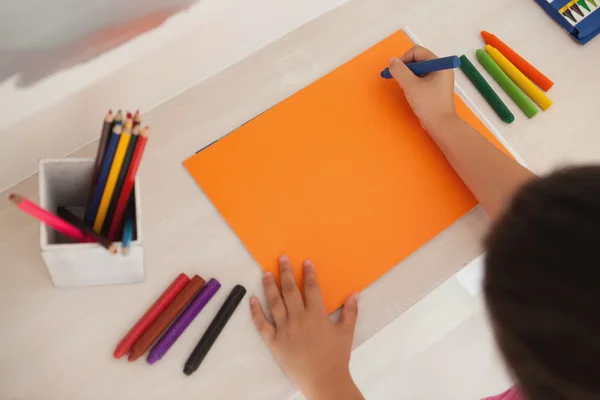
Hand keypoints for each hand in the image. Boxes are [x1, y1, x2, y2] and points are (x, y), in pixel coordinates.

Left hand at [250, 256, 363, 399]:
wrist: (324, 381)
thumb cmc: (336, 357)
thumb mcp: (346, 332)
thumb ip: (350, 311)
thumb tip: (355, 294)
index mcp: (316, 314)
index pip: (311, 287)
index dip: (308, 273)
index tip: (305, 262)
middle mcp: (298, 318)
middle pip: (289, 290)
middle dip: (285, 272)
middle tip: (281, 258)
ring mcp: (284, 329)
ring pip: (274, 302)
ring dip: (269, 286)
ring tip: (266, 273)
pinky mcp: (274, 342)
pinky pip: (262, 324)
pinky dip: (256, 311)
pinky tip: (252, 299)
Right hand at [388, 45, 457, 132]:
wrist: (441, 125)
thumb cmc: (428, 104)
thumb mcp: (411, 86)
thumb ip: (399, 71)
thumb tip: (392, 61)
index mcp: (439, 64)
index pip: (417, 52)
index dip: (404, 59)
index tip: (396, 71)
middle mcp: (441, 68)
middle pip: (418, 59)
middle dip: (406, 68)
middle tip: (399, 80)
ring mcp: (439, 79)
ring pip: (419, 70)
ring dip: (408, 76)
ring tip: (406, 87)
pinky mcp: (435, 88)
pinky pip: (421, 79)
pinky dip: (413, 82)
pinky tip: (411, 92)